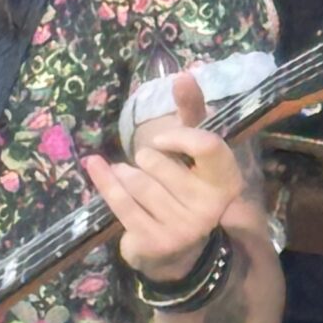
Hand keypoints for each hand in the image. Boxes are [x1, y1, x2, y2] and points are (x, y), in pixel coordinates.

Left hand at [84, 70, 259, 283]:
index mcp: (226, 181)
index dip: (178, 135)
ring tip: (127, 174)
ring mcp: (182, 228)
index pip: (206, 145)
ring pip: (136, 181)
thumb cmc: (184, 187)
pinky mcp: (154, 242)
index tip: (160, 137)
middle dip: (145, 157)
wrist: (177, 249)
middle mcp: (209, 207)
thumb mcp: (192, 150)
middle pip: (158, 161)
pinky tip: (96, 167)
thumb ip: (191, 112)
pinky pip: (120, 202)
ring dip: (124, 172)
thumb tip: (185, 73)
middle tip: (148, 165)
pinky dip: (105, 180)